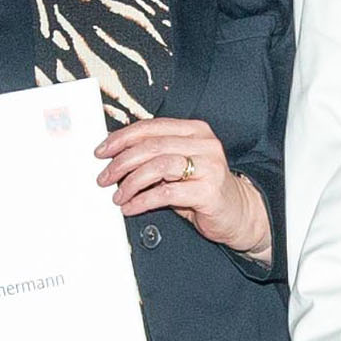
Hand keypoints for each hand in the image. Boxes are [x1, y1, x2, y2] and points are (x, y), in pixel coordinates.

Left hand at [101, 114, 270, 256]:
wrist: (238, 213)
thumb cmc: (204, 189)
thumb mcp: (179, 166)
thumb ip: (155, 156)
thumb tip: (115, 158)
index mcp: (195, 131)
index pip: (151, 127)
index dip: (122, 138)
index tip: (102, 151)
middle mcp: (204, 144)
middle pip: (151, 146)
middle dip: (121, 162)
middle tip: (104, 177)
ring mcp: (209, 166)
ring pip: (158, 166)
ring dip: (131, 182)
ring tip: (118, 195)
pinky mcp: (209, 191)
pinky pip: (166, 193)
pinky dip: (142, 200)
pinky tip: (131, 207)